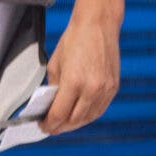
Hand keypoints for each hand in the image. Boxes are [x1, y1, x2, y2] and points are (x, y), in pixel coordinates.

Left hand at [40, 10, 121, 134]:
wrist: (97, 26)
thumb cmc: (74, 41)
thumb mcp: (54, 65)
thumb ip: (53, 87)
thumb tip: (49, 104)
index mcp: (74, 82)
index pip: (59, 113)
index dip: (49, 123)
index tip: (42, 126)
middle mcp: (92, 89)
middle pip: (74, 119)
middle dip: (60, 127)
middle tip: (50, 129)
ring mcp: (105, 89)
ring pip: (89, 117)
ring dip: (75, 124)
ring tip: (62, 126)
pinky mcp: (113, 87)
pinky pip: (100, 109)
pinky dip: (88, 116)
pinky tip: (79, 117)